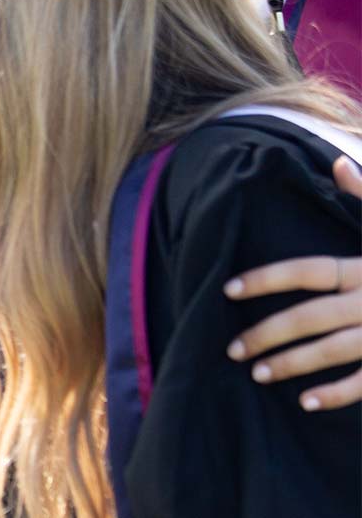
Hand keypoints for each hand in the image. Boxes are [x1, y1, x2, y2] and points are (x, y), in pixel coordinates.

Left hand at [225, 158, 360, 412]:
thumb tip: (337, 163)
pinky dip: (338, 394)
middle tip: (232, 350)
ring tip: (258, 374)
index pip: (308, 270)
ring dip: (294, 364)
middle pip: (312, 317)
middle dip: (268, 332)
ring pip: (334, 351)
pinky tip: (306, 402)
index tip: (228, 289)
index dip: (267, 278)